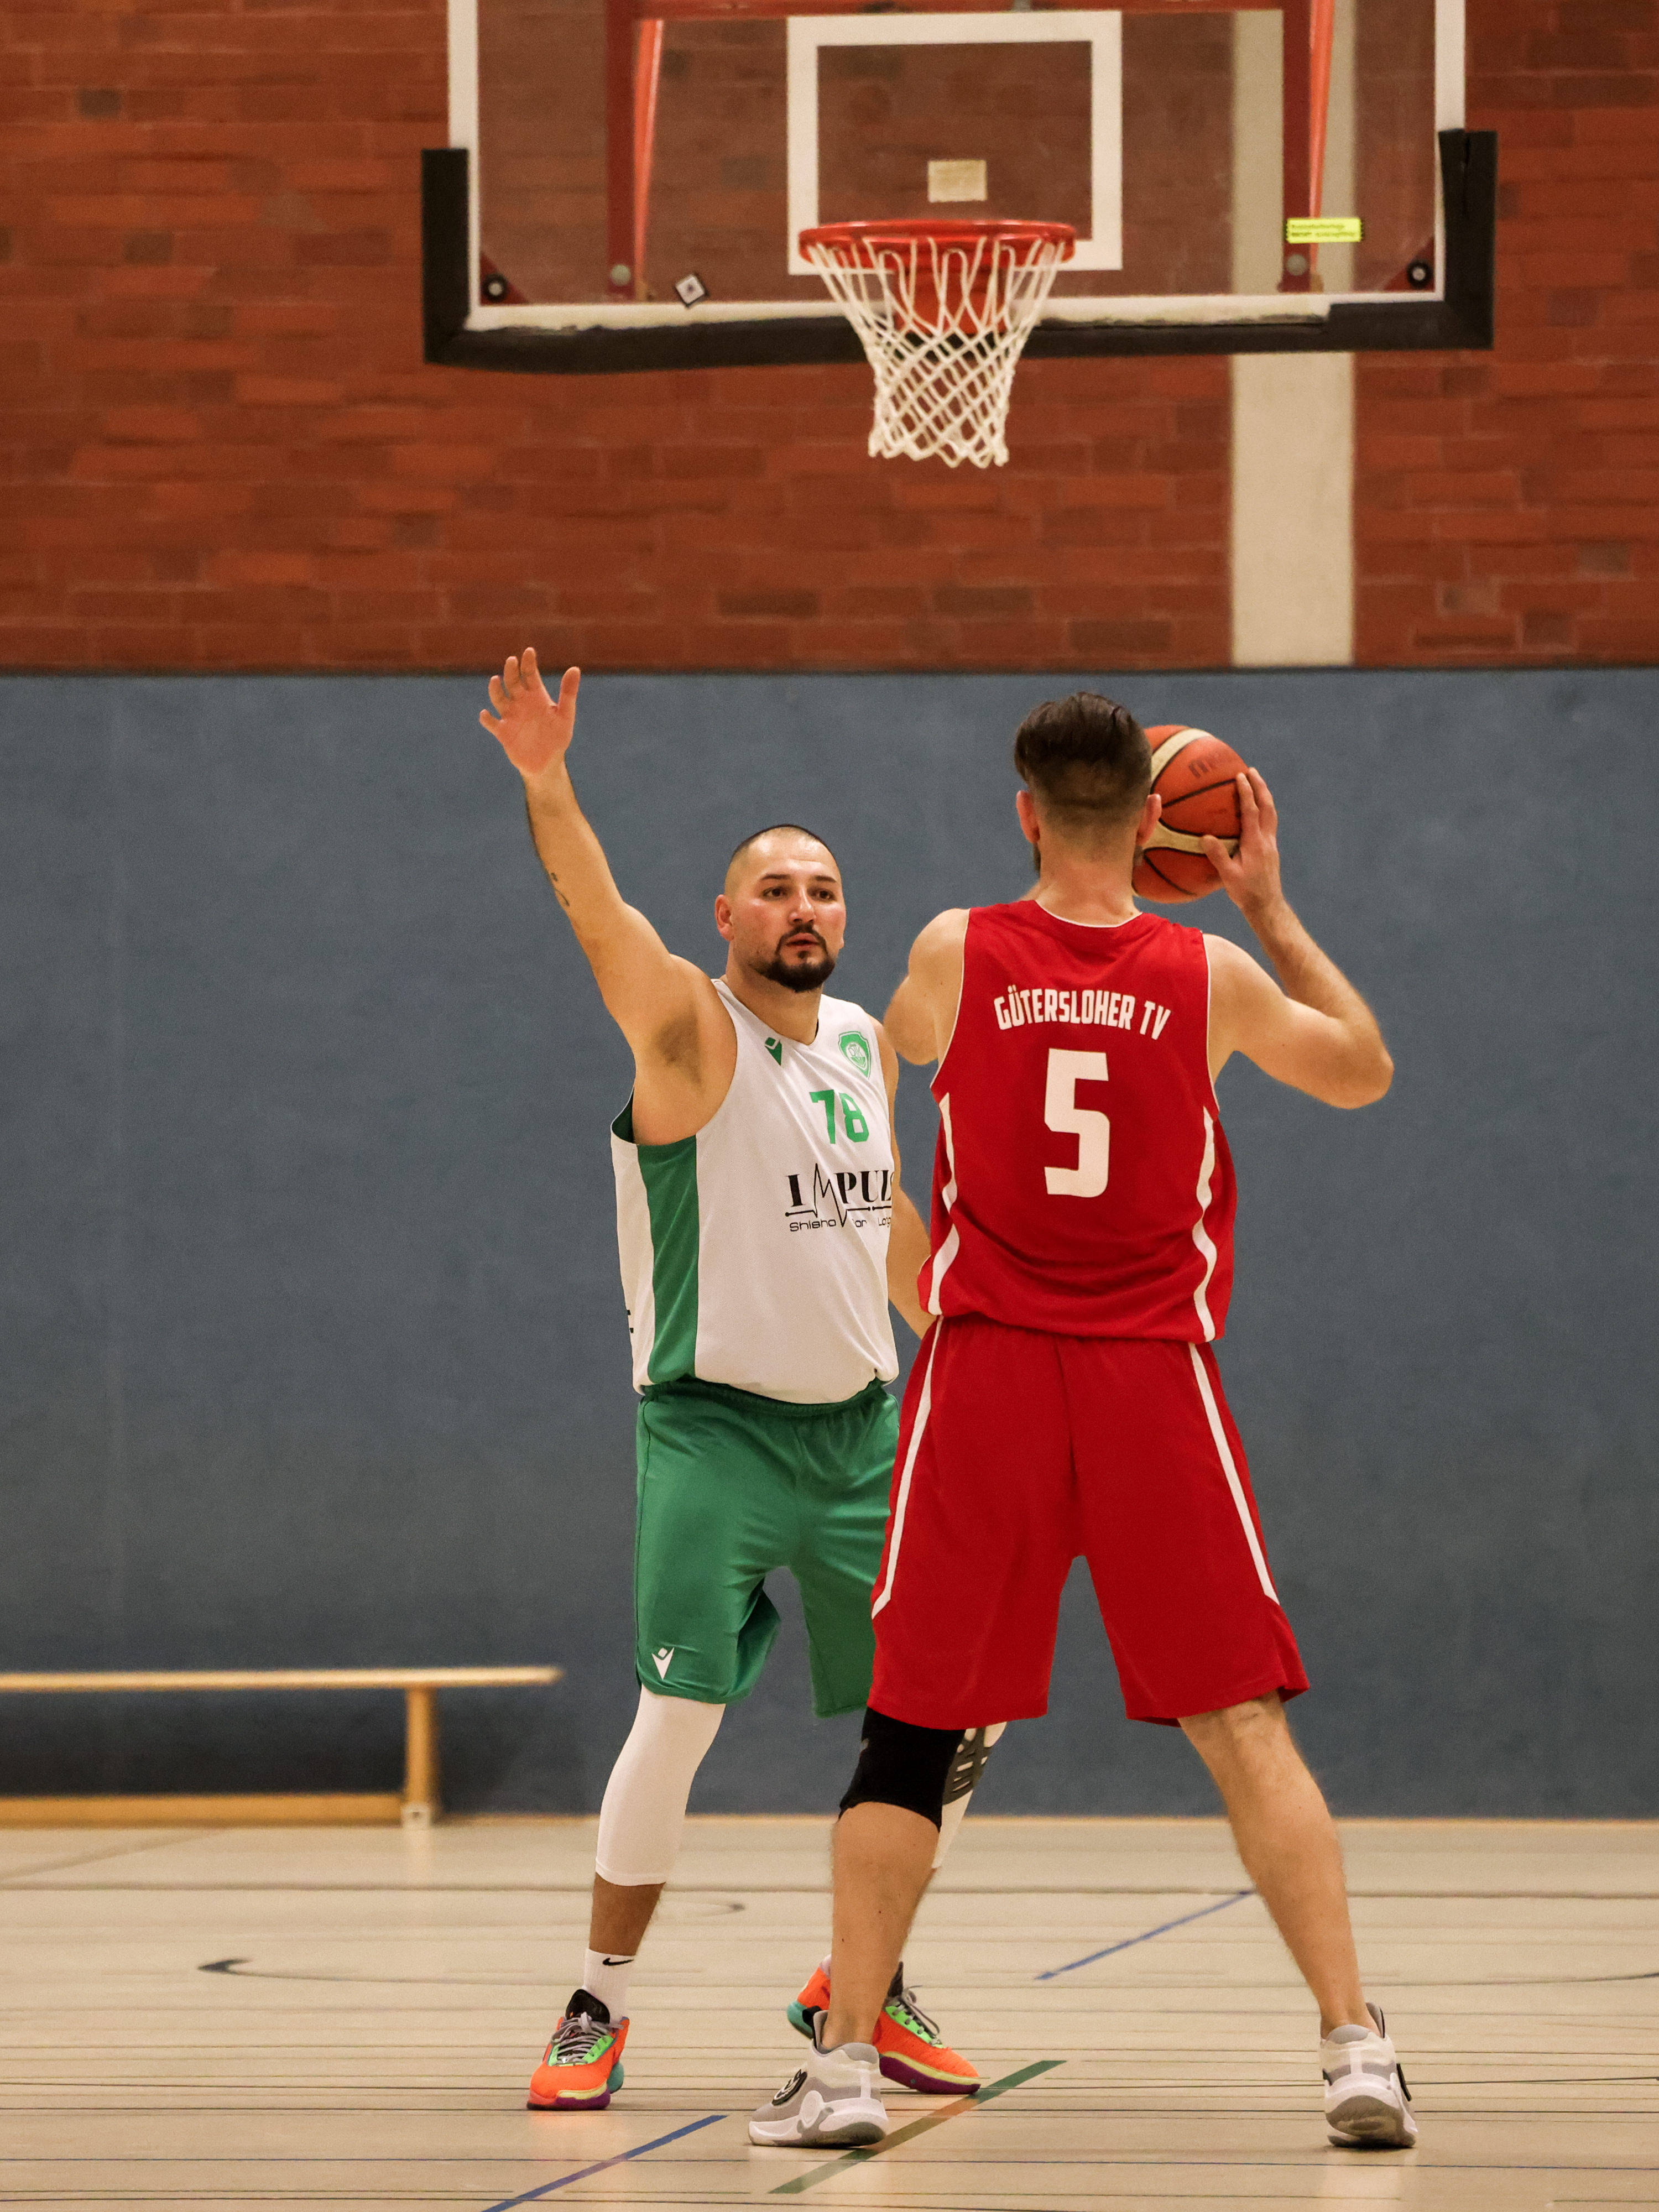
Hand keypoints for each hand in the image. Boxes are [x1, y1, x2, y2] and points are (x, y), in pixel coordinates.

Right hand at [479, 648, 579, 782]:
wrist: (547, 763)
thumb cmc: (557, 738)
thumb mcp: (565, 716)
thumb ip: (568, 693)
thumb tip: (575, 669)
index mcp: (536, 696)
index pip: (530, 674)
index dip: (528, 662)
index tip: (529, 652)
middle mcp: (521, 702)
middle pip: (512, 682)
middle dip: (511, 671)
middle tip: (512, 661)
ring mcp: (510, 716)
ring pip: (499, 698)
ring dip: (495, 689)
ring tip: (495, 680)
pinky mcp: (503, 732)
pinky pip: (492, 723)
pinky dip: (487, 719)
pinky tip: (486, 714)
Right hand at [1202, 768, 1283, 919]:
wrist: (1267, 905)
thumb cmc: (1246, 892)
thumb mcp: (1228, 876)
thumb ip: (1218, 856)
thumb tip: (1205, 837)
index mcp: (1255, 843)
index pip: (1251, 811)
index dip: (1246, 792)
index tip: (1240, 776)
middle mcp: (1266, 840)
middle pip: (1267, 806)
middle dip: (1260, 787)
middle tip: (1251, 771)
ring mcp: (1271, 844)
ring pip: (1271, 813)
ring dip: (1264, 796)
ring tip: (1257, 784)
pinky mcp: (1271, 850)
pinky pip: (1269, 823)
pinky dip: (1264, 810)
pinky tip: (1256, 811)